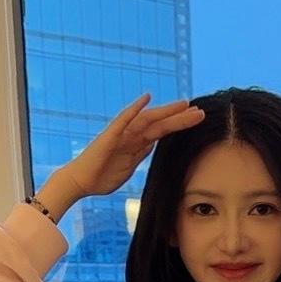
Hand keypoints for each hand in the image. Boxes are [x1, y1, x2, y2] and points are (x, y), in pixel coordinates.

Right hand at [55, 93, 204, 198]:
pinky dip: (134, 109)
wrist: (81, 182)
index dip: (179, 124)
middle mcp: (130, 135)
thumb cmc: (102, 176)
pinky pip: (123, 121)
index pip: (162, 131)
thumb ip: (140, 154)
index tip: (196, 118)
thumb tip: (153, 144)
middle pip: (159, 123)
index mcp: (136, 143)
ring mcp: (120, 134)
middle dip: (179, 117)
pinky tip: (146, 99)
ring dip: (165, 112)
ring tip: (184, 105)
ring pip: (147, 119)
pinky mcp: (109, 137)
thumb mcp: (129, 167)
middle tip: (200, 111)